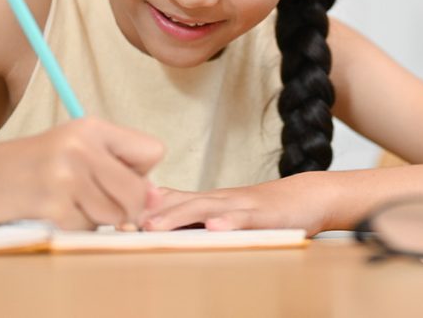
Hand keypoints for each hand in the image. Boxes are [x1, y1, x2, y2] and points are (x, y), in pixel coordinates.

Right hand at [0, 117, 163, 229]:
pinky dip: (74, 226)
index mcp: (94, 127)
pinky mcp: (51, 202)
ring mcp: (66, 174)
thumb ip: (119, 168)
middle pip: (138, 191)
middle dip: (126, 206)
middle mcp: (82, 145)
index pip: (154, 151)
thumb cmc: (35, 165)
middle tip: (97, 200)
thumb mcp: (77, 150)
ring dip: (97, 217)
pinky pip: (86, 228)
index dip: (143, 173)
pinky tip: (54, 210)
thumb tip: (158, 199)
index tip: (117, 177)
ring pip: (115, 214)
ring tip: (71, 201)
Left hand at [140, 173, 328, 235]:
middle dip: (151, 215)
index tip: (114, 219)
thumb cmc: (263, 208)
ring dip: (178, 217)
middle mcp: (220, 200)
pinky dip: (229, 222)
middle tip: (124, 225)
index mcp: (209, 201)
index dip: (144, 209)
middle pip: (181, 203)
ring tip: (155, 228)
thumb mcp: (224, 208)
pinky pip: (245, 218)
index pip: (171, 201)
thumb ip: (192, 209)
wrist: (308, 195)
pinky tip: (215, 228)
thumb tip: (153, 208)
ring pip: (206, 208)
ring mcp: (242, 205)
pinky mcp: (266, 214)